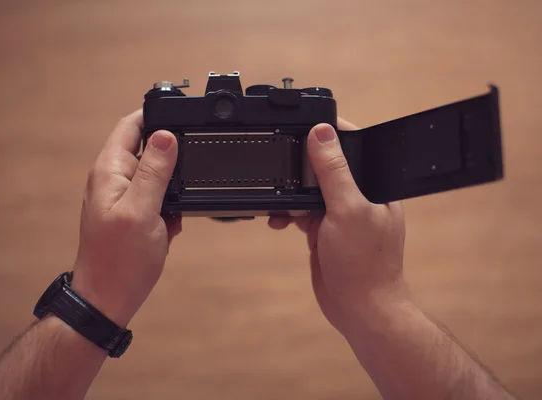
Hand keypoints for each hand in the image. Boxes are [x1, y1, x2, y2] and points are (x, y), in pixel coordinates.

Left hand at [70, 110, 181, 327]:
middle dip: (173, 157)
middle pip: (148, 146)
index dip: (157, 115)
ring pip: (158, 174)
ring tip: (175, 211)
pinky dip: (170, 207)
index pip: (132, 124)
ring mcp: (124, 196)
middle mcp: (115, 178)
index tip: (186, 116)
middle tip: (189, 175)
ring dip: (174, 187)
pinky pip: (158, 197)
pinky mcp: (134, 213)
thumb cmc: (120, 260)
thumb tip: (166, 135)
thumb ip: (154, 171)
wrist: (108, 299)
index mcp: (110, 169)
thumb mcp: (142, 211)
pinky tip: (171, 225)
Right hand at [268, 118, 406, 333]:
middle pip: (326, 166)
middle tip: (284, 170)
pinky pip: (302, 213)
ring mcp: (340, 215)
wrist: (359, 308)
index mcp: (375, 185)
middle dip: (302, 169)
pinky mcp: (325, 231)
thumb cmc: (365, 263)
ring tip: (281, 205)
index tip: (305, 123)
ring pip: (310, 191)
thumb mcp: (347, 210)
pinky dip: (289, 214)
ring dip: (292, 195)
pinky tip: (279, 221)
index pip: (354, 145)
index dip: (331, 132)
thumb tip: (322, 133)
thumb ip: (334, 171)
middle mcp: (359, 196)